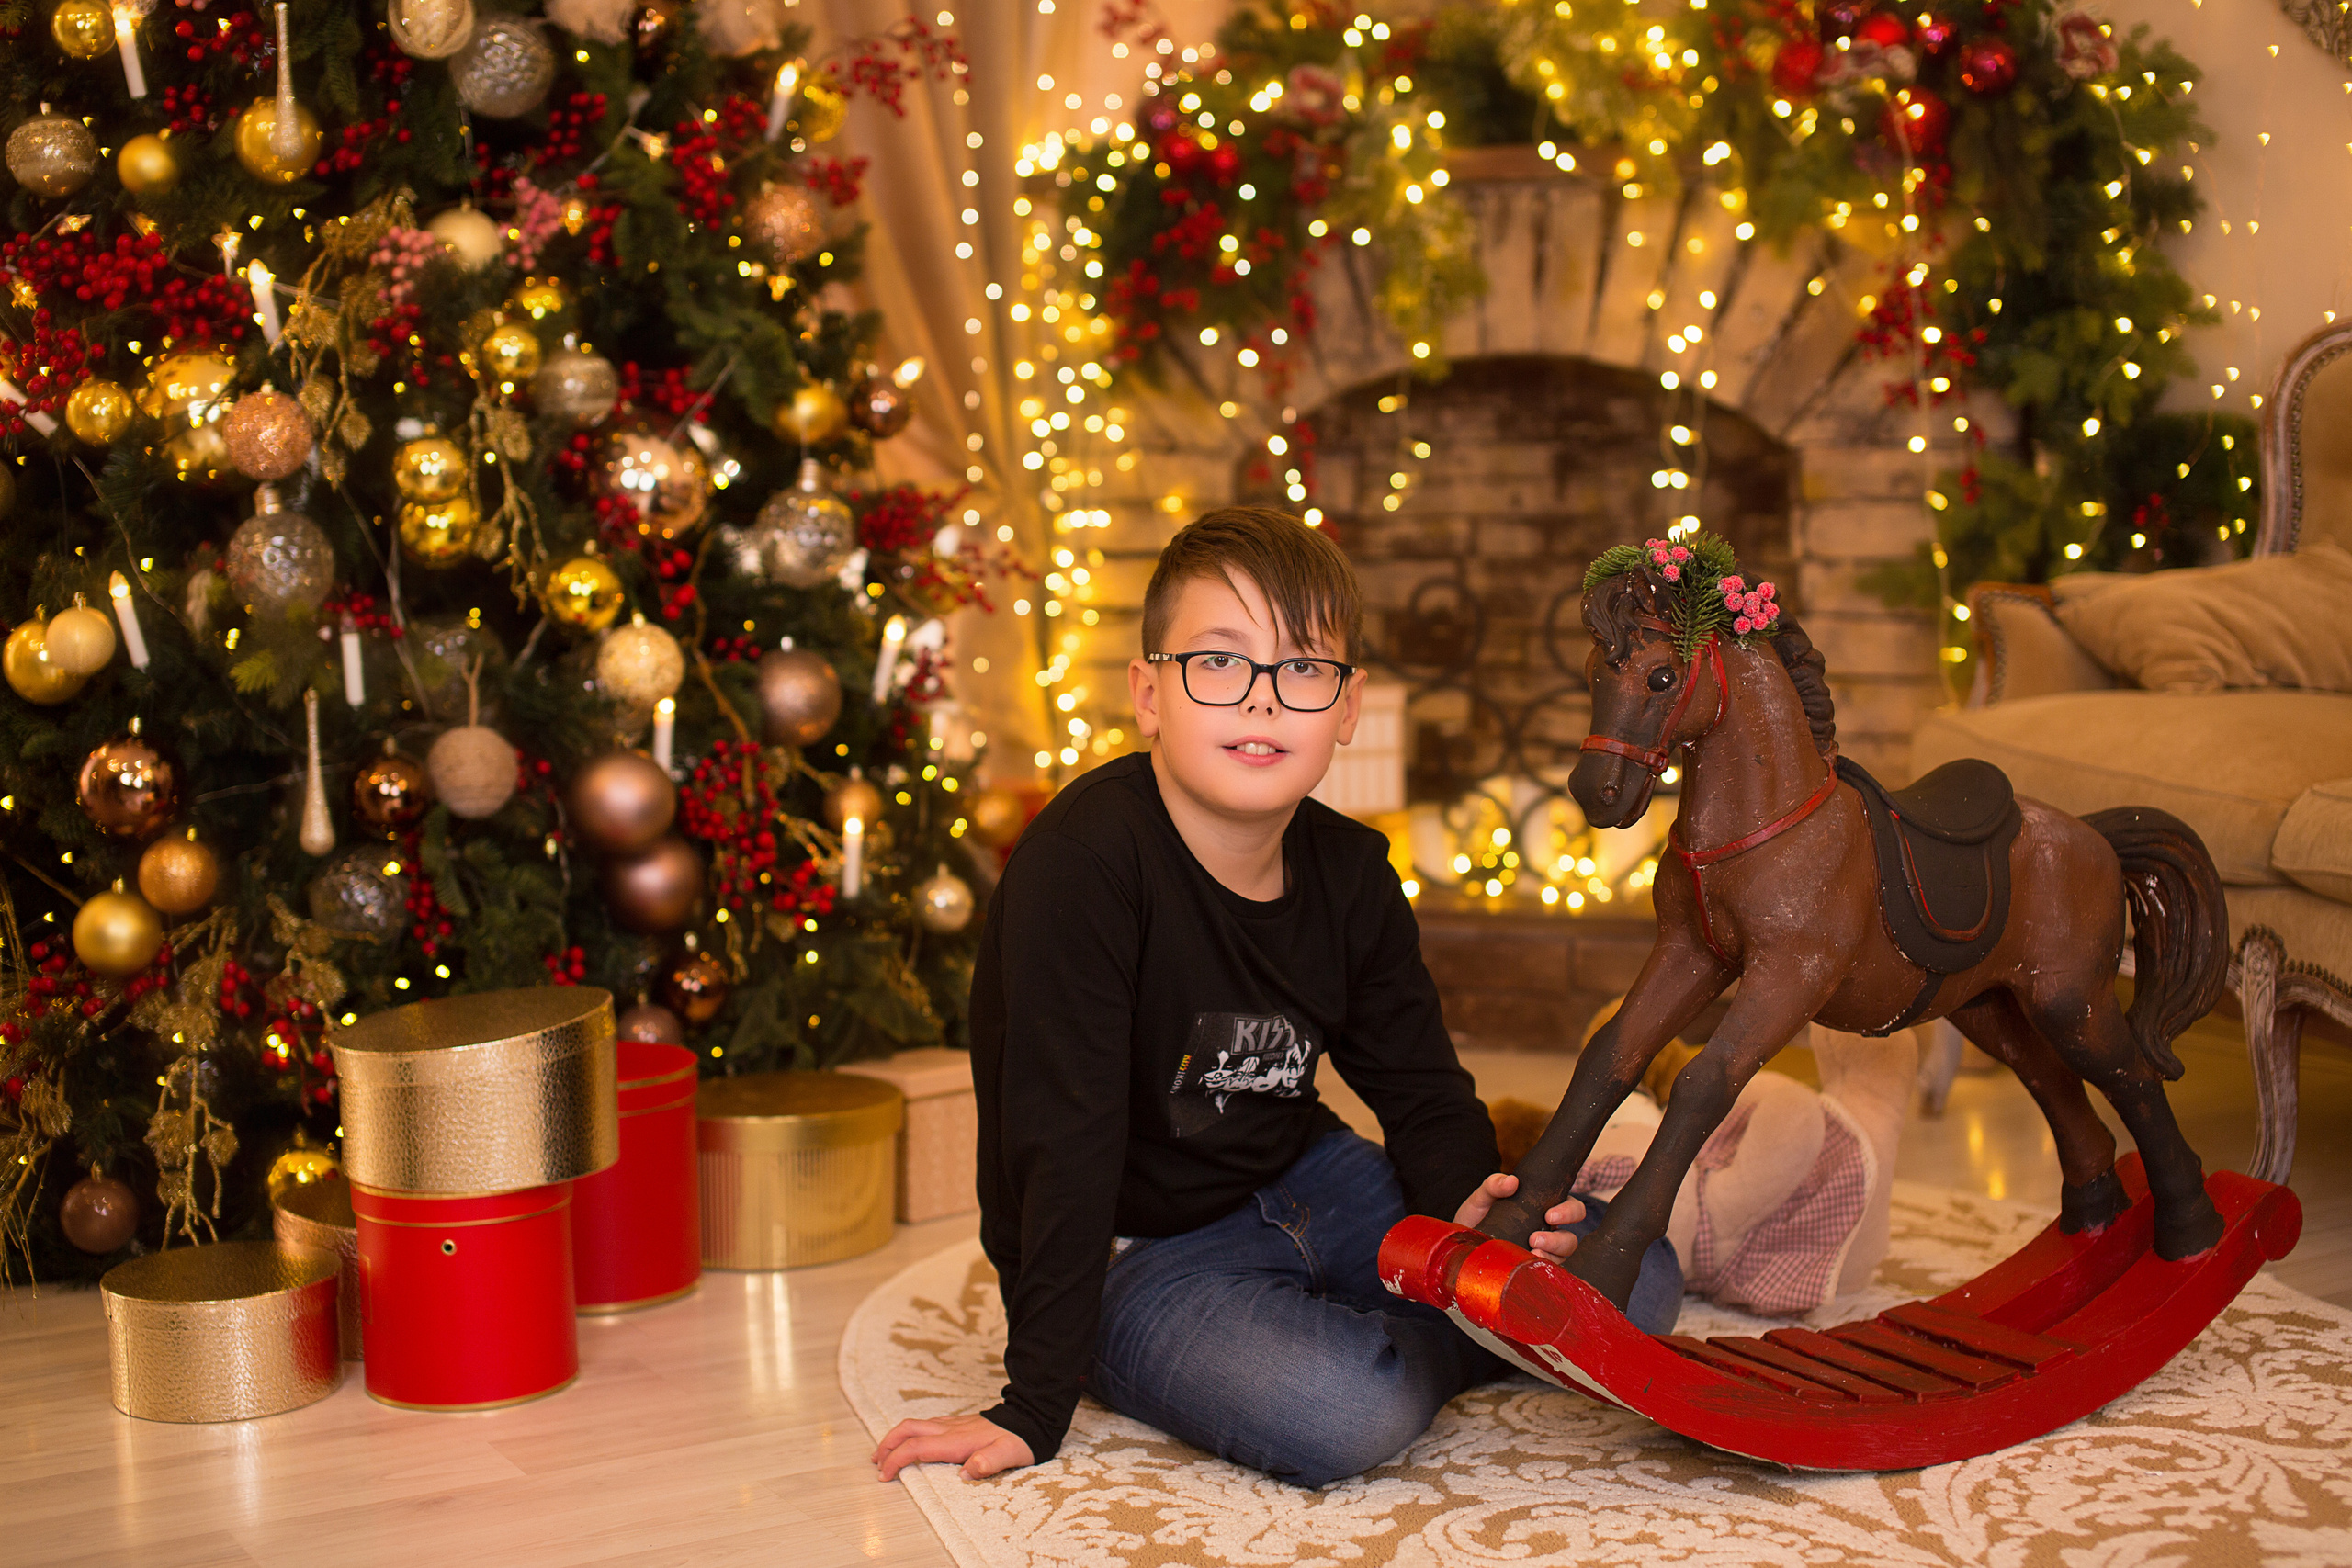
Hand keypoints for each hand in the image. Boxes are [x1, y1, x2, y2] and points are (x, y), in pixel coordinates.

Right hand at [873, 1412, 1034, 1481]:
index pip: (917, 1447)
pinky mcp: (957, 1423)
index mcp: (957, 1440)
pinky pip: (926, 1425)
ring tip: (884, 1454)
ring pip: (915, 1425)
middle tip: (875, 1462)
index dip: (897, 1460)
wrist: (1030, 1417)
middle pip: (908, 1429)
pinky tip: (911, 1443)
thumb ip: (988, 1462)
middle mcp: (950, 1429)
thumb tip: (967, 1472)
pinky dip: (910, 1434)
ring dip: (895, 1438)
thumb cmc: (1020, 1439)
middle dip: (887, 1444)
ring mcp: (952, 1423)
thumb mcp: (1010, 1453)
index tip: (885, 1475)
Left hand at [1454, 1172, 1585, 1263]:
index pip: (1573, 1208)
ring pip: (1564, 1258)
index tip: (1548, 1215)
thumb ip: (1494, 1184)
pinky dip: (1543, 1270)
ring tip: (1532, 1253)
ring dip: (1551, 1256)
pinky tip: (1529, 1266)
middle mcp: (1550, 1232)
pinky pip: (1550, 1273)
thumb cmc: (1477, 1217)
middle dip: (1558, 1239)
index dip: (1569, 1211)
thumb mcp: (1482, 1197)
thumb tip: (1512, 1181)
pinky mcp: (1534, 1270)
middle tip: (1535, 1238)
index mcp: (1544, 1210)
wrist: (1461, 1244)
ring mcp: (1544, 1254)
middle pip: (1572, 1237)